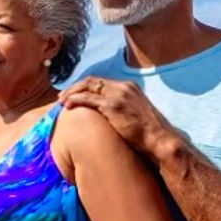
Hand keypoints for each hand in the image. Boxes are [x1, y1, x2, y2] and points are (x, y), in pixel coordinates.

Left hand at [58, 76, 175, 155]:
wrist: (159, 139)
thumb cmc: (148, 133)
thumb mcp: (134, 114)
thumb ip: (122, 108)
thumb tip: (108, 115)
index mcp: (128, 87)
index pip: (100, 81)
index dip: (83, 87)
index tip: (72, 94)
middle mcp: (123, 86)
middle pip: (90, 81)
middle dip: (74, 87)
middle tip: (61, 97)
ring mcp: (118, 94)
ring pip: (86, 87)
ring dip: (71, 93)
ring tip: (60, 102)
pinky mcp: (113, 105)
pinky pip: (87, 99)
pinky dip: (75, 100)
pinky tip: (67, 106)